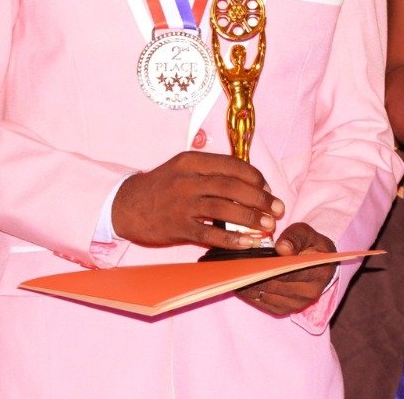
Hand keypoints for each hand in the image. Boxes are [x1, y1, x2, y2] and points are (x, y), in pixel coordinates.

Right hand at [111, 152, 282, 251]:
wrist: (126, 204)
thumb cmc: (162, 185)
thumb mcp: (184, 167)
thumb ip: (212, 170)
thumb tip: (250, 183)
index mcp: (192, 160)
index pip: (233, 165)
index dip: (255, 178)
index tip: (268, 189)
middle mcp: (188, 179)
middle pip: (232, 186)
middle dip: (260, 198)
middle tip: (277, 209)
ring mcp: (181, 204)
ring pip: (224, 209)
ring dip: (250, 218)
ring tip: (268, 226)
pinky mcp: (177, 227)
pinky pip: (210, 234)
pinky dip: (232, 239)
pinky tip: (248, 243)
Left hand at [237, 223, 337, 316]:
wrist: (317, 264)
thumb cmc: (310, 245)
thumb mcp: (306, 233)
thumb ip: (294, 237)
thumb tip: (282, 248)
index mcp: (319, 272)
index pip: (291, 272)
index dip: (270, 266)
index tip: (251, 259)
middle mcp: (309, 293)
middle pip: (275, 285)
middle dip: (255, 274)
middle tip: (236, 265)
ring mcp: (296, 304)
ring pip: (266, 295)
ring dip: (249, 285)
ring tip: (235, 273)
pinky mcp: (284, 310)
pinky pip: (262, 303)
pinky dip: (249, 293)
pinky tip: (239, 282)